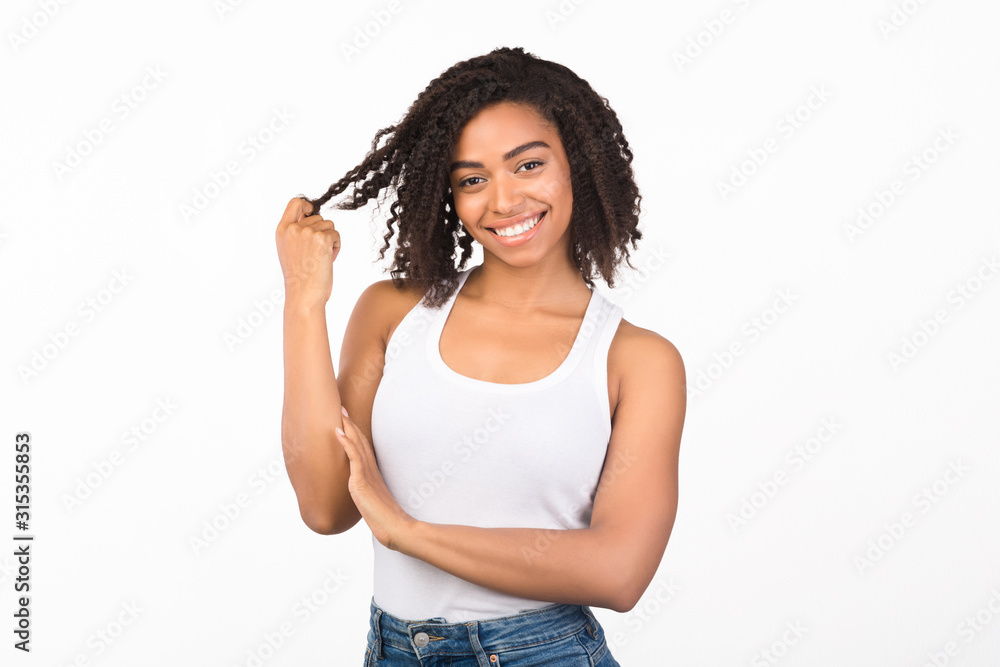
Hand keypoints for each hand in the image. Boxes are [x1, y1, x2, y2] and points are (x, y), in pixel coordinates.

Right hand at [274, 197, 340, 306]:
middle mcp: (293, 228)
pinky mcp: (321, 238)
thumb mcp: (289, 250)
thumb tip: (310, 215)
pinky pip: (336, 235)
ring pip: (329, 225)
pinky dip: (336, 246)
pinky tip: (328, 259)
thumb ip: (296, 232)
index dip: (306, 204)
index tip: (311, 211)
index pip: (294, 203)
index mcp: (282, 230)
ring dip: (330, 239)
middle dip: (322, 232)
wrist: (304, 293)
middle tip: (317, 252)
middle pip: (318, 217)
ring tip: (322, 257)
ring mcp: (307, 232)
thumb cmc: (299, 277)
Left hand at [335, 407, 414, 550]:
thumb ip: (367, 496)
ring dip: (347, 427)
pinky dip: (345, 442)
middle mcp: (371, 469)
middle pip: (360, 441)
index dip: (355, 433)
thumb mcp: (372, 504)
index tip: (348, 421)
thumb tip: (361, 498)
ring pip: (356, 444)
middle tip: (342, 407)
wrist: (395, 528)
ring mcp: (367, 474)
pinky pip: (353, 457)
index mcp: (372, 473)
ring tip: (339, 412)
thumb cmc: (386, 520)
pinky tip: (338, 432)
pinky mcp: (362, 481)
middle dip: (350, 424)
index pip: (363, 448)